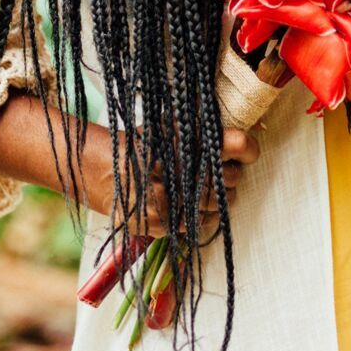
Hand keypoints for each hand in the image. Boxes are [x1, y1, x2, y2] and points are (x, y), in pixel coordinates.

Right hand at [84, 123, 260, 241]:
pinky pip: (201, 224)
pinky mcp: (164, 223)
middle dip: (230, 174)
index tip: (248, 151)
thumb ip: (203, 127)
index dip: (247, 148)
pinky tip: (191, 205)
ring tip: (204, 188)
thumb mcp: (171, 126)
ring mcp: (173, 199)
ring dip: (219, 197)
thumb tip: (242, 130)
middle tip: (220, 171)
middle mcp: (181, 170)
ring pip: (220, 204)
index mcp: (186, 140)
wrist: (102, 173)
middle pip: (231, 177)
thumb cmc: (143, 145)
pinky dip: (202, 216)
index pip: (235, 144)